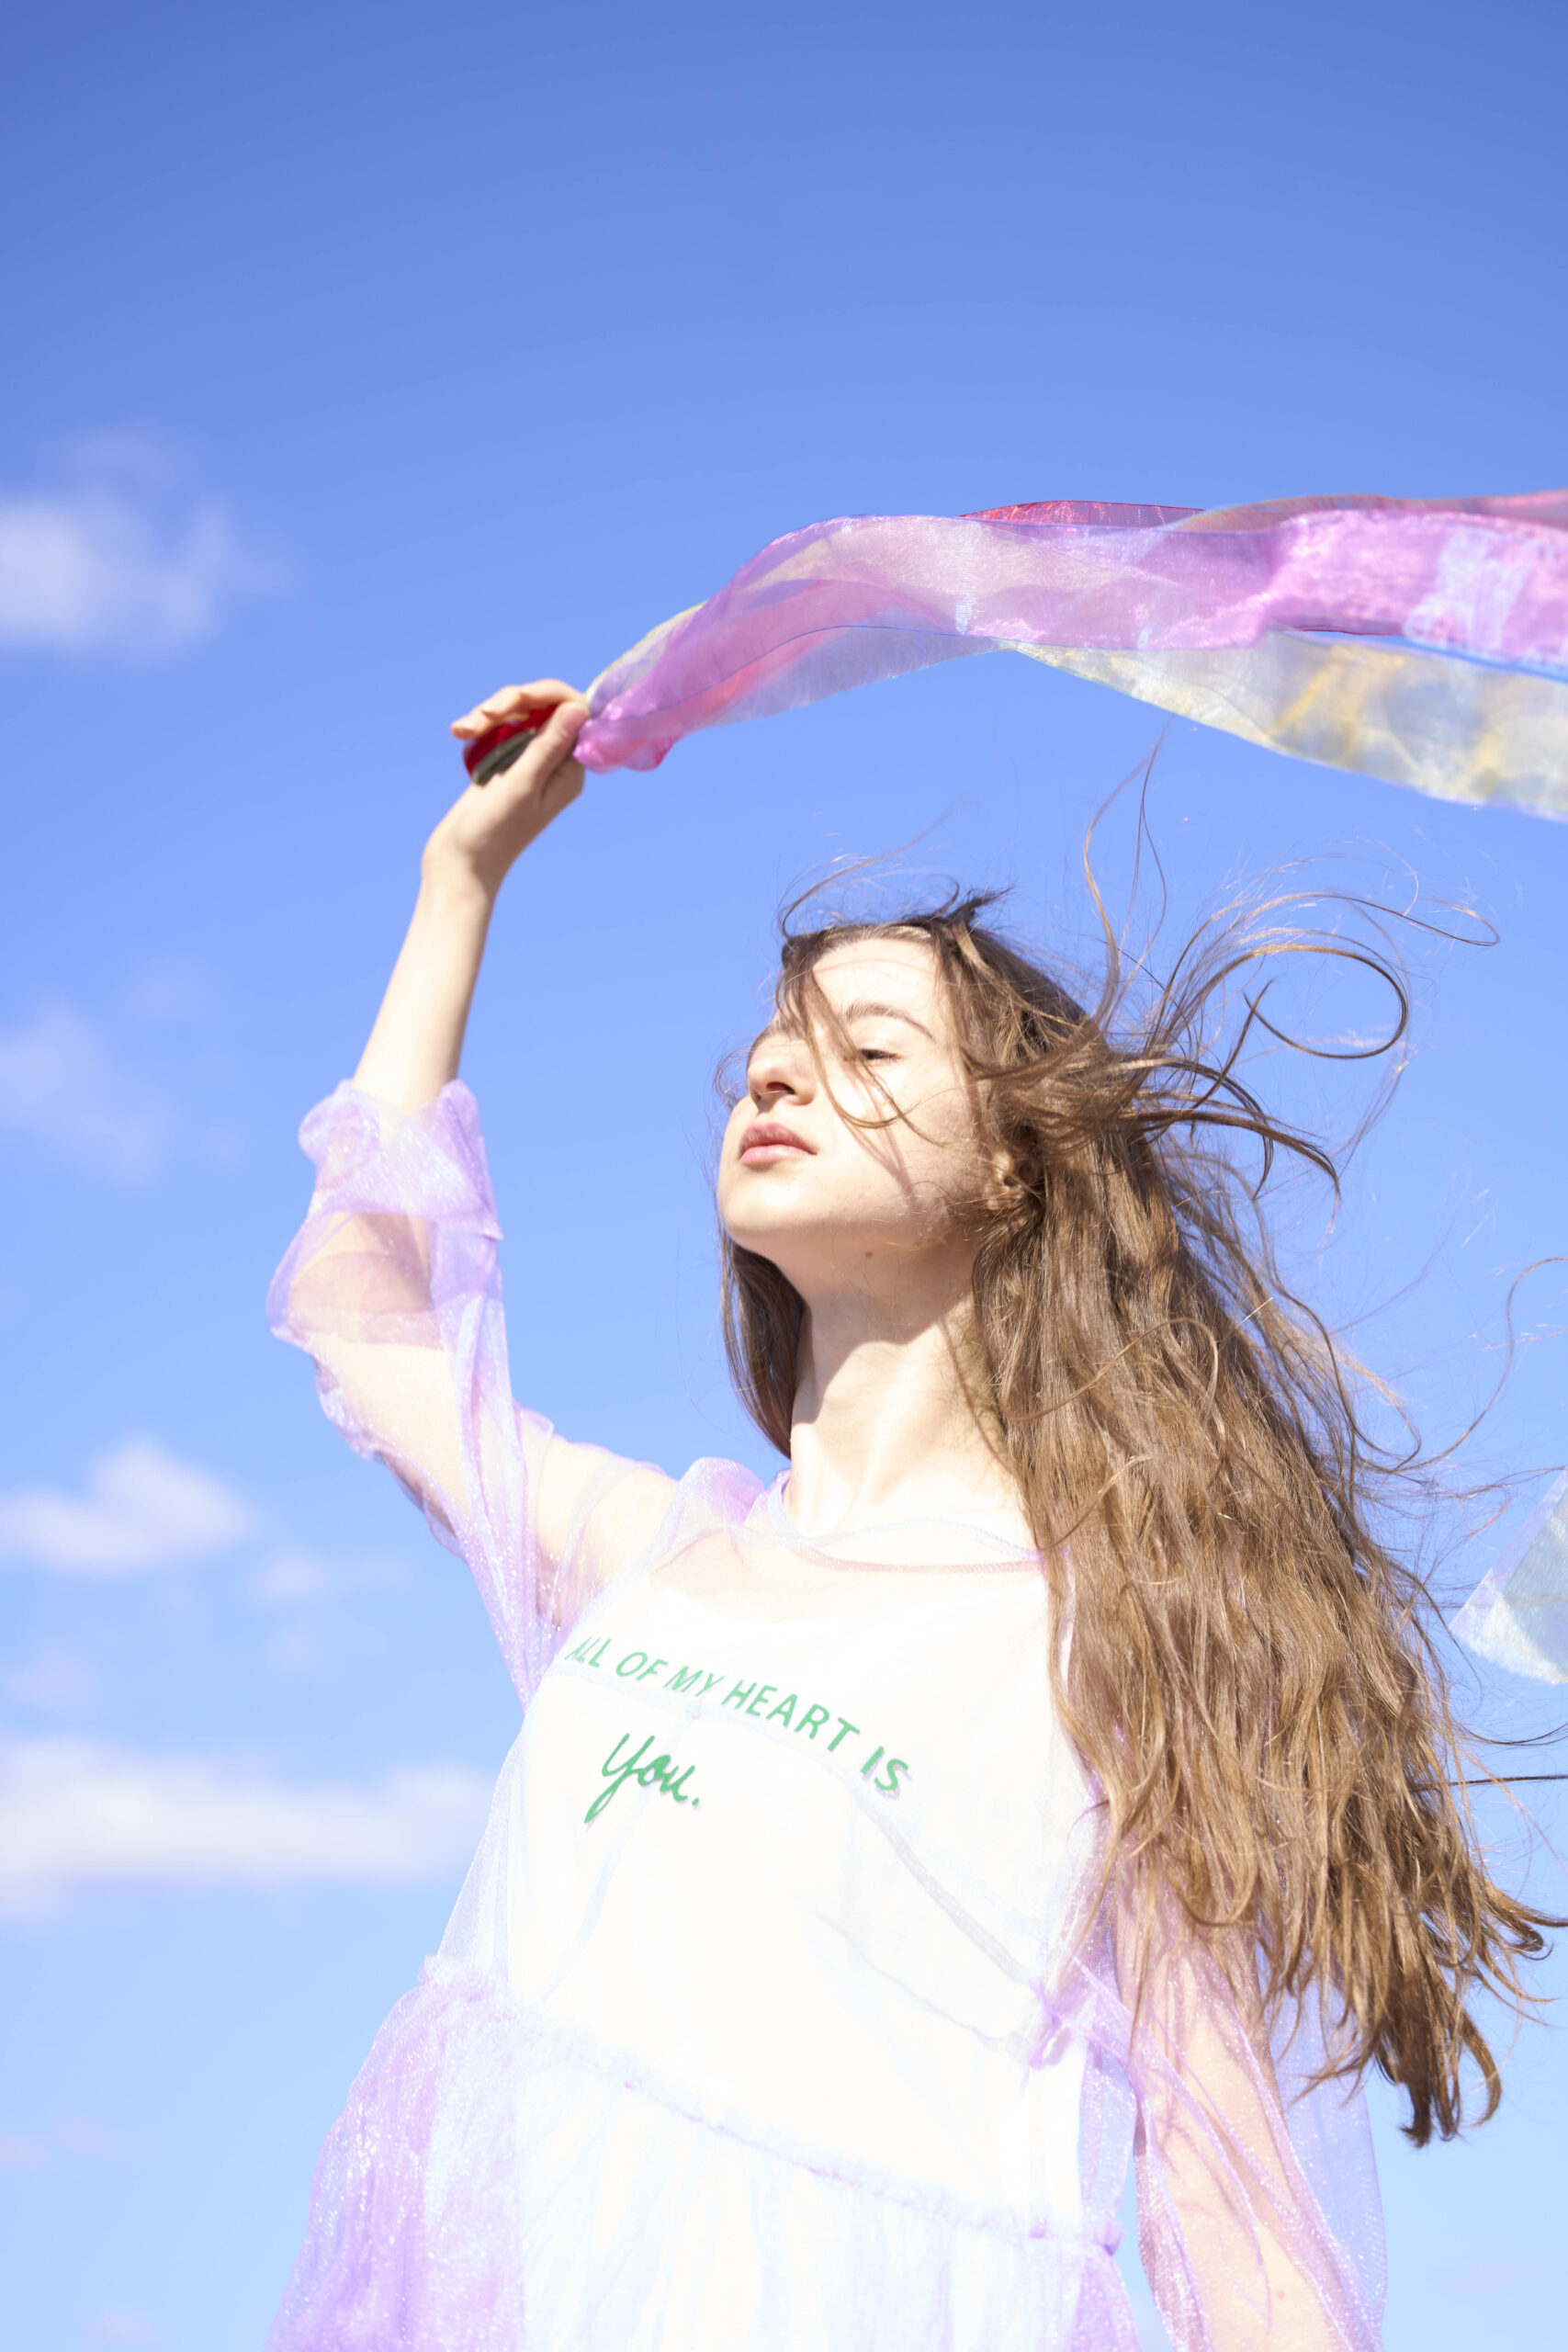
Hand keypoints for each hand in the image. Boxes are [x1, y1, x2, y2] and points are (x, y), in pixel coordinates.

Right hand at [429, 681, 590, 896]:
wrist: (459, 861)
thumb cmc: (494, 830)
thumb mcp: (522, 783)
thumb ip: (549, 745)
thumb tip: (579, 708)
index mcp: (569, 771)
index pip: (574, 712)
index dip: (548, 695)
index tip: (518, 699)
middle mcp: (554, 764)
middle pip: (544, 706)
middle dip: (513, 701)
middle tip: (484, 715)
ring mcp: (528, 762)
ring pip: (518, 714)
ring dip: (490, 714)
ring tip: (464, 729)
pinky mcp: (504, 762)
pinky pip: (499, 728)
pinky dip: (480, 725)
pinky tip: (460, 732)